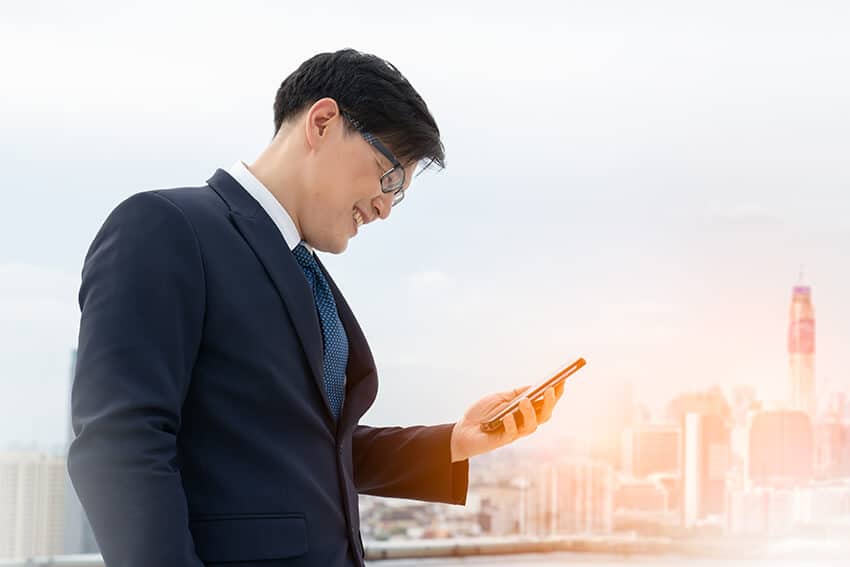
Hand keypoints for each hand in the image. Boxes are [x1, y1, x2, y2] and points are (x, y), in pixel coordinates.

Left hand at [449, 382, 564, 461]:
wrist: (463, 429)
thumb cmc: (482, 413)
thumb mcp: (499, 398)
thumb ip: (516, 393)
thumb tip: (534, 386)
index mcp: (525, 411)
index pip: (545, 402)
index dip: (556, 393)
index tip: (563, 380)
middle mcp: (524, 422)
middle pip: (545, 415)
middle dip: (550, 403)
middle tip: (550, 390)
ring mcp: (515, 432)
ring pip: (532, 425)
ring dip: (530, 413)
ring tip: (525, 401)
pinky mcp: (503, 440)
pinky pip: (512, 433)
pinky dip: (511, 424)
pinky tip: (507, 416)